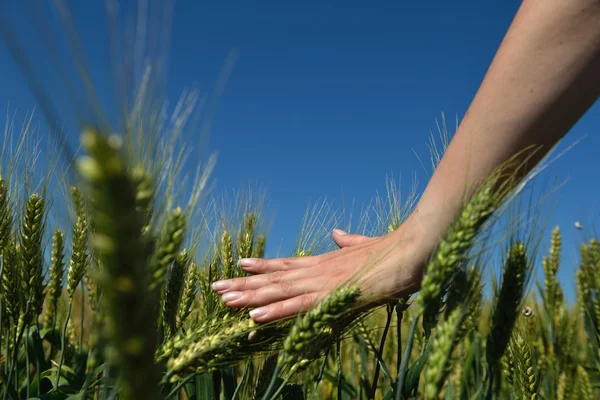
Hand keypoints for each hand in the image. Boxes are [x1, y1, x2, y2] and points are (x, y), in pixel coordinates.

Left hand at [211, 222, 428, 322]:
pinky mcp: (332, 295)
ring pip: (278, 291)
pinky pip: (298, 306)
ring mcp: (322, 282)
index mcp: (324, 262)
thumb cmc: (392, 251)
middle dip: (243, 284)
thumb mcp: (365, 246)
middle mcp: (316, 270)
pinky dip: (275, 311)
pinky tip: (255, 317)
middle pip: (273, 278)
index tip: (240, 266)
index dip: (262, 267)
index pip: (286, 265)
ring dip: (249, 297)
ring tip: (223, 299)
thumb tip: (337, 232)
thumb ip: (349, 241)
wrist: (411, 250)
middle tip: (215, 287)